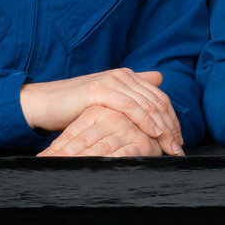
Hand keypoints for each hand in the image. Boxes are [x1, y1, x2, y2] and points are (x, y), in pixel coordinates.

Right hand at [20, 69, 172, 138]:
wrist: (46, 104)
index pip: (159, 98)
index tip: (178, 140)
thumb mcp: (107, 102)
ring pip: (147, 104)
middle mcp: (123, 76)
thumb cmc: (77, 107)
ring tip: (170, 146)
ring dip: (162, 127)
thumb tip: (159, 79)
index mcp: (127, 77)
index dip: (172, 119)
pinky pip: (130, 106)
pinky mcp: (100, 90)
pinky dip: (145, 121)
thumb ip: (131, 94)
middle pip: (157, 101)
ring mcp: (112, 81)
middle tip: (178, 149)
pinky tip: (154, 134)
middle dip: (171, 127)